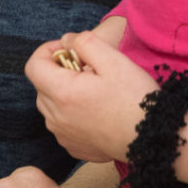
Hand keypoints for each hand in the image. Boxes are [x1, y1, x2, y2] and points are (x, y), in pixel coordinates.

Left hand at [26, 31, 156, 163]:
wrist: (154, 138)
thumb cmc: (135, 98)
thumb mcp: (114, 60)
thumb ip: (84, 42)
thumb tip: (66, 40)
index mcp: (62, 93)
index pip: (33, 66)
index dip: (48, 50)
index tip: (70, 50)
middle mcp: (56, 117)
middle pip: (41, 85)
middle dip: (58, 71)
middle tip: (87, 68)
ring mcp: (63, 135)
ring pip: (50, 105)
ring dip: (63, 92)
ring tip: (93, 89)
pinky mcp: (73, 147)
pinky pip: (62, 124)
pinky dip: (71, 112)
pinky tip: (96, 109)